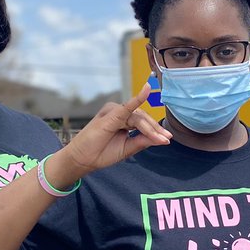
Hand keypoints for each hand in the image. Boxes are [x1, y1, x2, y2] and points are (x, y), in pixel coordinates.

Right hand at [45, 85, 170, 186]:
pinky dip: (137, 98)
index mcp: (123, 119)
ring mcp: (114, 111)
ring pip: (138, 118)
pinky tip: (146, 89)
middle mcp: (119, 112)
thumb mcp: (128, 148)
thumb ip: (143, 141)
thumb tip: (163, 139)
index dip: (155, 130)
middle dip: (155, 129)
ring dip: (149, 128)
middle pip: (142, 118)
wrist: (83, 160)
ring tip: (159, 138)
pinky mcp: (111, 114)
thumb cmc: (102, 153)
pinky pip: (126, 106)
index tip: (167, 139)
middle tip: (166, 139)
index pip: (143, 122)